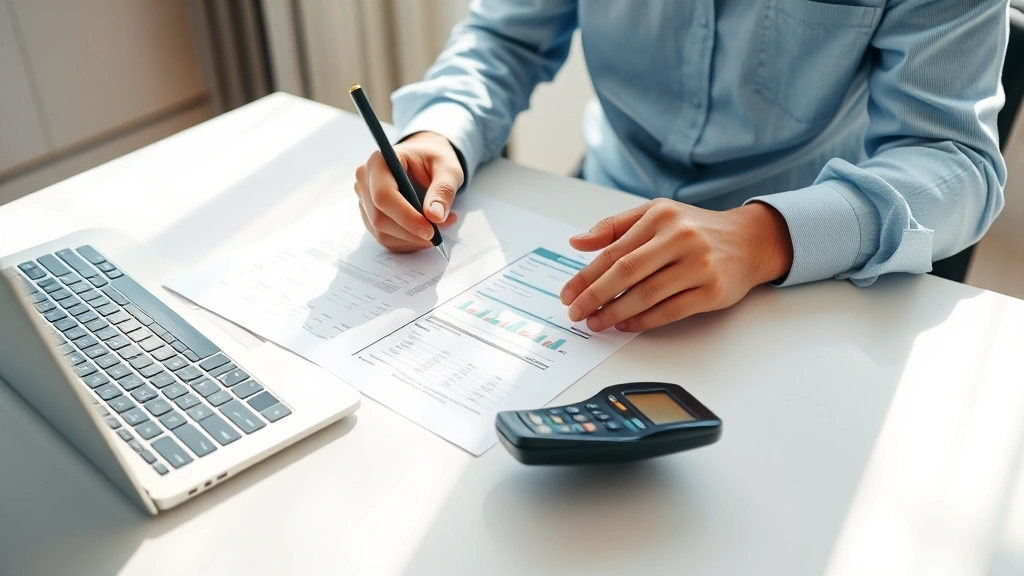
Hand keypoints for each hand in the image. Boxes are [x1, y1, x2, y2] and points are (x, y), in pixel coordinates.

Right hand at [354, 131, 462, 251]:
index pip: (384, 195)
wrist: (426, 161)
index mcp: (380, 161)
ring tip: (439, 229)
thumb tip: (435, 216)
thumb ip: (443, 190)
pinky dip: (408, 242)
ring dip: (412, 239)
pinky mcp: (369, 216)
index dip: (405, 217)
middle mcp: (365, 180)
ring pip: (382, 233)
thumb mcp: (448, 169)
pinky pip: (386, 238)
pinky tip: (424, 232)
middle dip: (411, 232)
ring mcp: (364, 199)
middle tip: (440, 234)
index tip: (430, 230)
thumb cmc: (434, 160)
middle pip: (380, 218)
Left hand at [560, 199, 792, 331]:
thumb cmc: (696, 228)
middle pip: (625, 273)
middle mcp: (680, 238)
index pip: (613, 251)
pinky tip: (625, 325)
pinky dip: (642, 321)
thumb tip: (576, 242)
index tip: (567, 293)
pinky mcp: (712, 291)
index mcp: (660, 217)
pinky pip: (669, 311)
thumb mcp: (656, 214)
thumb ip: (614, 227)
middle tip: (576, 312)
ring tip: (596, 323)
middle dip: (594, 297)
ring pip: (646, 295)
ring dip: (614, 313)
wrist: (750, 240)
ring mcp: (698, 265)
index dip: (585, 276)